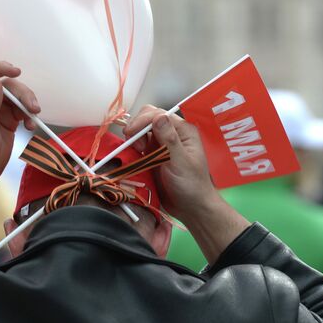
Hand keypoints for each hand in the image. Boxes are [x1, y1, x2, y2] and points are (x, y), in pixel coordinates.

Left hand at [0, 61, 39, 198]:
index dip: (0, 68)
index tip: (16, 71)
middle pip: (7, 86)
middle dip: (22, 93)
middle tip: (33, 107)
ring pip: (17, 98)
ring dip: (28, 105)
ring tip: (34, 118)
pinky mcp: (9, 122)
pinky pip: (23, 112)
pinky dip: (29, 117)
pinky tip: (31, 127)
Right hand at [124, 105, 217, 221]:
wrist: (190, 208)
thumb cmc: (191, 185)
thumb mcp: (180, 162)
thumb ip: (169, 139)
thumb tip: (158, 116)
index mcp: (183, 131)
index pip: (158, 115)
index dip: (142, 121)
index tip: (131, 134)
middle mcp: (172, 134)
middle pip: (148, 119)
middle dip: (137, 128)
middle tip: (136, 146)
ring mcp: (161, 144)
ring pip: (141, 131)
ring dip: (134, 139)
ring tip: (137, 153)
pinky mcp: (153, 155)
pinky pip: (139, 145)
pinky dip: (133, 149)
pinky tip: (135, 157)